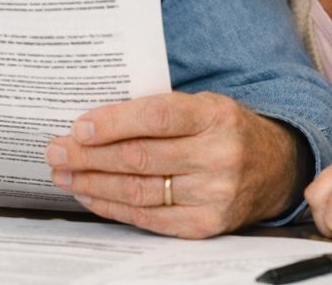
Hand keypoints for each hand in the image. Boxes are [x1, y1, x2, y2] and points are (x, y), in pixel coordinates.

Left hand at [45, 92, 301, 238]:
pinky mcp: (205, 224)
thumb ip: (159, 111)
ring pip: (138, 190)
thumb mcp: (204, 105)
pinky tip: (90, 194)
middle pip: (140, 158)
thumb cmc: (225, 130)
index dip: (113, 122)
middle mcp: (218, 156)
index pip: (156, 117)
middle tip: (55, 150)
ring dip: (92, 182)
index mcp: (215, 115)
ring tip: (64, 172)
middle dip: (89, 155)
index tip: (79, 126)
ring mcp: (213, 194)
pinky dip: (112, 206)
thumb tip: (94, 121)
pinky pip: (147, 217)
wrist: (276, 167)